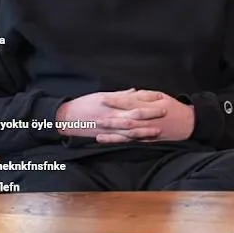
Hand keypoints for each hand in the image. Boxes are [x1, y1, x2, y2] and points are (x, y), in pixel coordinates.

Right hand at [54, 89, 168, 141]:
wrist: (68, 118)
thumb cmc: (85, 104)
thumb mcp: (102, 95)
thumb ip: (120, 95)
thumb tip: (135, 92)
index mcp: (112, 103)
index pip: (134, 101)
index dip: (148, 100)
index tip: (160, 98)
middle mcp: (112, 115)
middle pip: (135, 115)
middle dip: (150, 115)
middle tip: (165, 112)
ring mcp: (110, 128)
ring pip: (131, 130)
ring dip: (145, 130)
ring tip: (157, 131)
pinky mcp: (107, 136)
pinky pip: (122, 139)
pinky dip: (133, 140)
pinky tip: (142, 141)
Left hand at [95, 90, 195, 142]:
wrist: (187, 124)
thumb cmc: (173, 108)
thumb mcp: (160, 96)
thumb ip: (145, 96)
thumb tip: (131, 93)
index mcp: (148, 108)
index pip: (129, 104)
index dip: (115, 102)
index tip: (103, 99)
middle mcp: (145, 121)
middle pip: (125, 120)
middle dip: (110, 120)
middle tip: (95, 119)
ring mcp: (145, 132)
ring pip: (125, 134)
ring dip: (111, 134)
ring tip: (98, 134)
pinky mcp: (146, 140)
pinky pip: (130, 141)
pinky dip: (119, 141)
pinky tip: (109, 141)